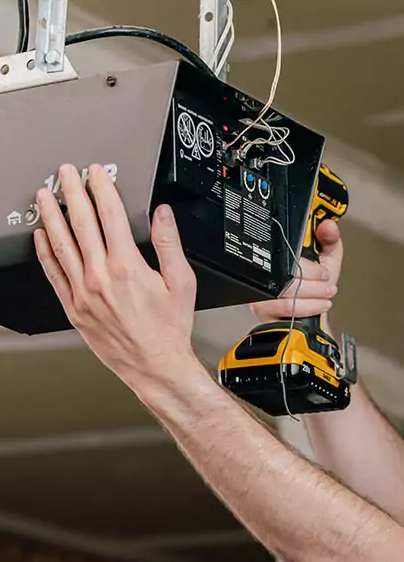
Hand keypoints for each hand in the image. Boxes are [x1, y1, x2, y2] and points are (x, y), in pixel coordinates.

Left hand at [33, 164, 199, 392]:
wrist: (155, 364)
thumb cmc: (169, 328)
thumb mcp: (182, 282)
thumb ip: (169, 244)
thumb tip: (163, 215)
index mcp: (127, 266)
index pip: (110, 215)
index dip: (101, 188)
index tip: (96, 173)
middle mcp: (100, 277)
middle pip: (81, 223)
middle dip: (73, 192)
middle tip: (66, 173)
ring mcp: (83, 293)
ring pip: (61, 244)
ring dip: (51, 216)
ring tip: (45, 195)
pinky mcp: (74, 308)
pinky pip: (53, 274)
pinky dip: (45, 252)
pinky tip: (41, 237)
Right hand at [249, 219, 342, 321]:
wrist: (311, 317)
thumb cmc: (317, 287)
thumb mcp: (327, 258)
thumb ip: (331, 240)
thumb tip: (328, 225)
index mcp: (281, 252)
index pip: (285, 245)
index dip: (307, 256)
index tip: (323, 266)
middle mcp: (268, 270)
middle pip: (286, 269)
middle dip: (314, 277)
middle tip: (325, 279)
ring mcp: (262, 289)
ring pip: (286, 288)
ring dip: (314, 292)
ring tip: (326, 292)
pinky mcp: (262, 308)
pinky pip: (284, 306)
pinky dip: (308, 306)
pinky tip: (320, 304)